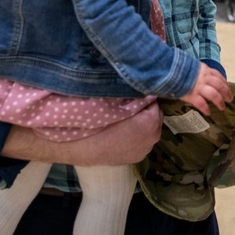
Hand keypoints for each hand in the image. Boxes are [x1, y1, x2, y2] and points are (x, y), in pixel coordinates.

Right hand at [2, 102, 162, 165]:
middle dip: (146, 107)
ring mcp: (145, 149)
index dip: (144, 92)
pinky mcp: (137, 157)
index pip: (155, 99)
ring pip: (151, 128)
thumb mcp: (112, 98)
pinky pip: (143, 139)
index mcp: (150, 120)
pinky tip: (124, 128)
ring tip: (126, 113)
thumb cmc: (94, 120)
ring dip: (143, 120)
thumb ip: (130, 90)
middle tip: (129, 99)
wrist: (78, 148)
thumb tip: (140, 77)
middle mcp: (153, 136)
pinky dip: (138, 133)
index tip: (134, 88)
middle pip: (156, 113)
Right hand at [180, 64, 232, 114]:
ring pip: (214, 95)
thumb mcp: (192, 66)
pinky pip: (201, 103)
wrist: (168, 70)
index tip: (228, 88)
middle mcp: (204, 78)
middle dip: (226, 93)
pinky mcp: (191, 95)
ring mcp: (198, 87)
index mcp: (205, 70)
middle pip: (220, 85)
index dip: (225, 83)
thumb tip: (202, 78)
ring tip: (222, 107)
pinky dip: (206, 108)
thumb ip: (198, 72)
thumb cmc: (179, 69)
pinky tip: (208, 112)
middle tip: (230, 99)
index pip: (219, 76)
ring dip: (219, 102)